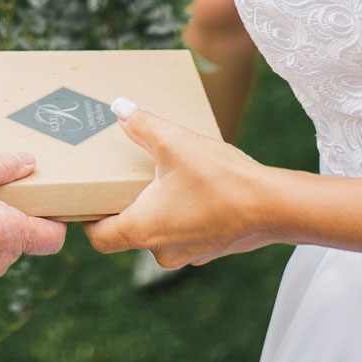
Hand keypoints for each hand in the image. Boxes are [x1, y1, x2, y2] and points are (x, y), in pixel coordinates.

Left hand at [84, 106, 279, 269]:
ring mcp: (189, 254)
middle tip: (123, 177)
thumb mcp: (175, 143)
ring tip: (160, 176)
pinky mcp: (212, 248)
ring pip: (159, 232)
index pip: (99, 237)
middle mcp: (162, 251)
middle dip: (125, 205)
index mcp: (142, 231)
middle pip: (128, 233)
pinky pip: (184, 232)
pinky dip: (181, 213)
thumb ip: (142, 125)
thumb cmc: (220, 179)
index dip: (87, 219)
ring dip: (156, 209)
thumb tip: (119, 107)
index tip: (86, 199)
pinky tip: (193, 186)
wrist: (275, 207)